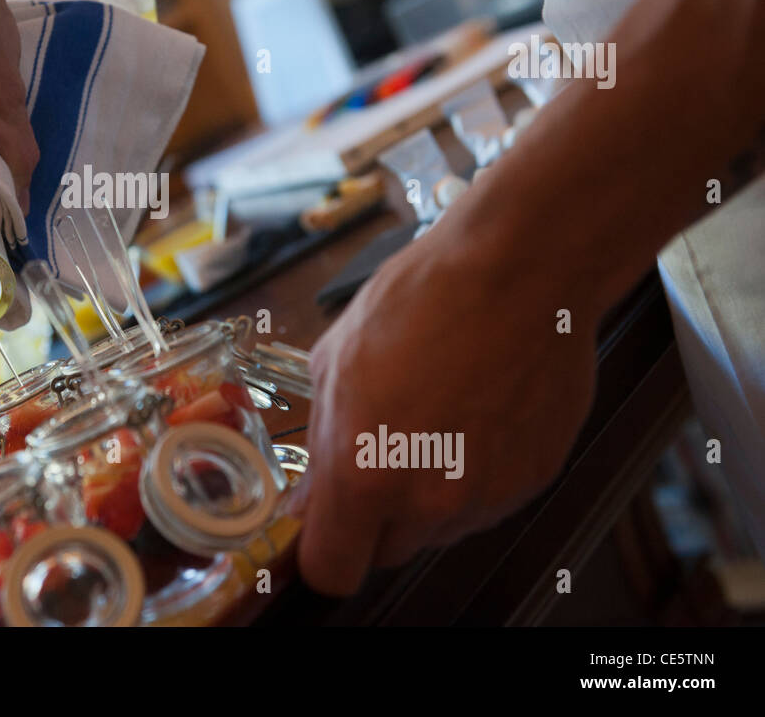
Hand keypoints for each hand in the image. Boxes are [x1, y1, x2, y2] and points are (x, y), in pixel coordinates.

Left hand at [294, 210, 599, 594]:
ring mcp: (487, 497)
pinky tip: (471, 416)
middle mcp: (428, 501)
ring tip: (432, 418)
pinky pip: (486, 502)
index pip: (332, 571)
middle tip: (377, 453)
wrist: (518, 271)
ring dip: (425, 494)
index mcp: (364, 473)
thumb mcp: (335, 362)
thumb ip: (320, 443)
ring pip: (438, 529)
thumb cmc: (423, 301)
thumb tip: (309, 494)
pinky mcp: (533, 481)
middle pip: (386, 552)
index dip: (322, 552)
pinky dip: (472, 475)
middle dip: (373, 516)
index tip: (323, 529)